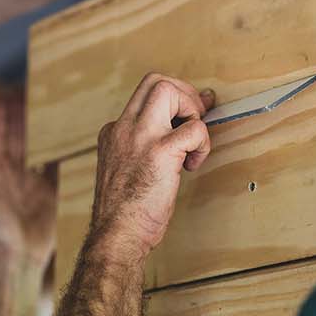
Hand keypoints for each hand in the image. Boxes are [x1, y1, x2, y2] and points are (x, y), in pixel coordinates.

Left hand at [0, 94, 55, 266]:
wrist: (15, 259)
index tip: (5, 91)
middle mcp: (11, 172)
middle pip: (19, 135)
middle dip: (25, 112)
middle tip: (34, 88)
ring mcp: (32, 181)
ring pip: (40, 146)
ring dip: (46, 127)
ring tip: (54, 104)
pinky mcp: (52, 192)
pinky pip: (59, 165)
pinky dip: (65, 149)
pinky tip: (73, 133)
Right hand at [88, 73, 211, 260]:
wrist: (116, 234)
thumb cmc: (124, 213)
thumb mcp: (123, 172)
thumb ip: (140, 151)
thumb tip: (177, 138)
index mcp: (112, 134)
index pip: (143, 98)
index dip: (173, 101)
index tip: (190, 113)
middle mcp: (122, 129)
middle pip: (155, 81)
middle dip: (185, 93)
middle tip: (198, 116)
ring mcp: (139, 137)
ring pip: (168, 89)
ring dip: (192, 110)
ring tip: (194, 140)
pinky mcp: (160, 151)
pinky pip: (194, 128)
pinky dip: (202, 143)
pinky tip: (193, 164)